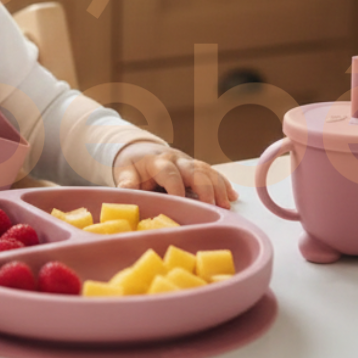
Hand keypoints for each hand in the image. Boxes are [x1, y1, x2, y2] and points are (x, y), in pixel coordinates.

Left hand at [112, 142, 238, 209]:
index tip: (183, 205)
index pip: (170, 173)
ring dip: (219, 187)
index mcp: (158, 162)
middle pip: (195, 170)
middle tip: (214, 207)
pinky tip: (233, 196)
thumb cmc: (133, 165)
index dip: (177, 188)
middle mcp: (176, 159)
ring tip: (227, 205)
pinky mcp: (196, 167)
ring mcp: (188, 162)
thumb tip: (125, 193)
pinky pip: (213, 173)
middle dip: (206, 188)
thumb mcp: (124, 172)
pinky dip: (224, 184)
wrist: (140, 149)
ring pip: (208, 171)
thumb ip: (126, 183)